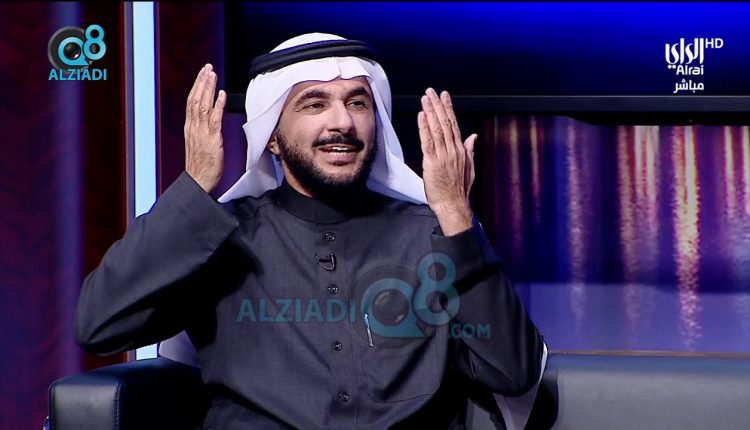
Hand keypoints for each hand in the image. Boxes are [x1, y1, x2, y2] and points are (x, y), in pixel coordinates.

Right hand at [184, 63, 225, 192]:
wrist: (198, 181)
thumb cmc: (201, 165)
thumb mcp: (199, 142)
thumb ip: (202, 128)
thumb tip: (209, 116)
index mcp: (190, 127)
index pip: (192, 101)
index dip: (197, 86)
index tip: (203, 73)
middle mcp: (193, 127)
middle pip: (195, 99)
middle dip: (201, 82)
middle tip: (207, 67)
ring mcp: (201, 132)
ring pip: (202, 105)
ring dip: (208, 89)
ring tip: (212, 74)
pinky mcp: (212, 139)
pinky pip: (214, 119)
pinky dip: (217, 105)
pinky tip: (221, 94)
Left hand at [418, 88, 477, 235]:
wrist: (453, 205)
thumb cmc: (458, 189)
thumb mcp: (469, 168)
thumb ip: (469, 150)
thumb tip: (473, 136)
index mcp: (460, 150)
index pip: (454, 124)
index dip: (448, 109)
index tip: (444, 96)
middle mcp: (453, 150)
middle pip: (445, 123)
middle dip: (438, 105)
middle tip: (431, 91)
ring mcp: (443, 156)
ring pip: (436, 129)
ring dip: (430, 112)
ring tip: (425, 98)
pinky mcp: (432, 163)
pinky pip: (428, 142)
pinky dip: (424, 128)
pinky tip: (422, 116)